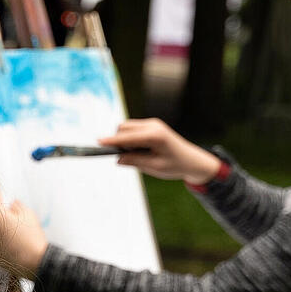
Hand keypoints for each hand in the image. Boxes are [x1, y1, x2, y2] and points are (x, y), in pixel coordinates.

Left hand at [0, 170, 47, 278]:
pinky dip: (3, 239)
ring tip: (19, 234)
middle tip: (16, 215)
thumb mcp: (28, 214)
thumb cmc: (32, 239)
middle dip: (2, 210)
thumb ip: (16, 205)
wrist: (35, 263)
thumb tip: (11, 205)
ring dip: (3, 226)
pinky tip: (15, 243)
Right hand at [97, 119, 223, 184]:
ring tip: (136, 155)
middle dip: (118, 142)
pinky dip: (130, 139)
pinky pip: (132, 130)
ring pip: (126, 128)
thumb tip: (118, 159)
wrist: (192, 161)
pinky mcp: (151, 126)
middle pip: (123, 129)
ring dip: (124, 140)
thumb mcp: (154, 167)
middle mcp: (153, 126)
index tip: (98, 142)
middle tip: (126, 158)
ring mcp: (152, 124)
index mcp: (155, 136)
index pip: (127, 137)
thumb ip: (135, 161)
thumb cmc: (175, 165)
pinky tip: (139, 150)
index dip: (112, 141)